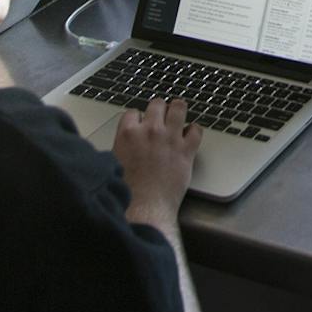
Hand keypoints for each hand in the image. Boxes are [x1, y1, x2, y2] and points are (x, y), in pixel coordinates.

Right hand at [114, 98, 203, 231]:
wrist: (145, 208)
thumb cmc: (128, 192)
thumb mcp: (114, 164)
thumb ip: (122, 147)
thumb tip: (126, 142)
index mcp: (128, 134)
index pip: (133, 112)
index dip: (138, 118)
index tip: (140, 124)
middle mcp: (150, 131)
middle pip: (157, 104)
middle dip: (159, 109)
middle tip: (161, 117)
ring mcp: (170, 138)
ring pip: (179, 108)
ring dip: (178, 111)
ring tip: (178, 115)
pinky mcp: (186, 150)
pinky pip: (196, 129)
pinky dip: (195, 131)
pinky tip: (191, 135)